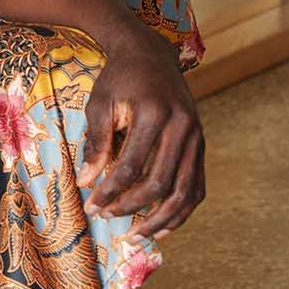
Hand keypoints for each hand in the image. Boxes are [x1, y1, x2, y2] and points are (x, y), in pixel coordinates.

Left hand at [77, 30, 203, 236]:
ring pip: (185, 191)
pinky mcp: (201, 143)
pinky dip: (182, 210)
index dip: (110, 192)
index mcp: (155, 114)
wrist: (150, 52)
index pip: (132, 166)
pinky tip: (163, 227)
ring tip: (136, 236)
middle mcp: (182, 127)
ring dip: (161, 219)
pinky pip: (197, 186)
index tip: (91, 207)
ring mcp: (197, 136)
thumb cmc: (120, 78)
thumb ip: (96, 143)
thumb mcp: (100, 103)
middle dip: (132, 208)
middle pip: (160, 184)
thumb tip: (86, 182)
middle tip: (107, 220)